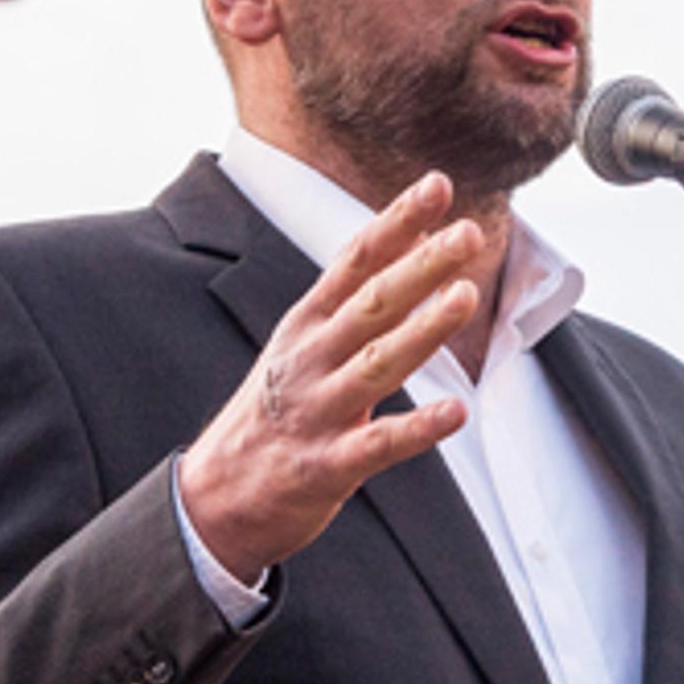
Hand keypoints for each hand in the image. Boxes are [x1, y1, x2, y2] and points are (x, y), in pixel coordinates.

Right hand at [178, 171, 482, 582]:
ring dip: (424, 330)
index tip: (438, 185)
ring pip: (378, 363)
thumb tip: (414, 238)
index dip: (398, 221)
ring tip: (466, 297)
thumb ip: (357, 297)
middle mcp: (310, 357)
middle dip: (422, 266)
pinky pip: (378, 444)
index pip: (356, 260)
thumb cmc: (275, 409)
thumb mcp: (303, 342)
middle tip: (467, 233)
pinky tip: (457, 413)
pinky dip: (418, 429)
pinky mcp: (326, 465)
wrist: (215, 497)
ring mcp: (316, 410)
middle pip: (372, 303)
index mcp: (306, 323)